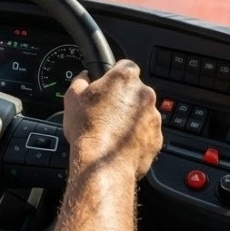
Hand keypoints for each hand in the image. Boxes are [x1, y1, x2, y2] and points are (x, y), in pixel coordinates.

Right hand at [62, 61, 162, 178]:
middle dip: (123, 99)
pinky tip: (119, 143)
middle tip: (105, 112)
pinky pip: (147, 133)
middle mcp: (144, 94)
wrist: (101, 164)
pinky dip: (136, 136)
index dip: (114, 76)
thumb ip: (81, 80)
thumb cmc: (87, 129)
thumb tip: (84, 77)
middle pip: (135, 91)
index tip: (107, 86)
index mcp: (125, 78)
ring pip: (142, 113)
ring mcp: (153, 117)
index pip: (125, 66)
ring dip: (130, 118)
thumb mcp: (72, 97)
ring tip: (111, 131)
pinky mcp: (157, 138)